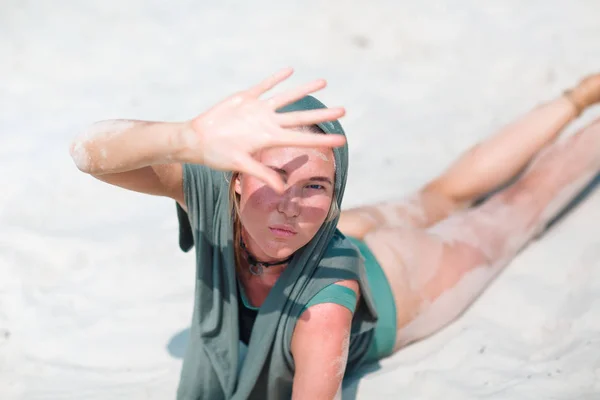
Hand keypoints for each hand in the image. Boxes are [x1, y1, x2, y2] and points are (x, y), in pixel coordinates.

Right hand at [185, 67, 345, 192]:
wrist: (197, 139)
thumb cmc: (217, 155)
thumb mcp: (241, 165)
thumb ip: (262, 174)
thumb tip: (282, 189)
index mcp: (270, 138)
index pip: (303, 138)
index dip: (322, 140)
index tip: (342, 141)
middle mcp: (268, 123)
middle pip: (301, 116)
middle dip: (322, 113)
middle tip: (343, 110)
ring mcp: (258, 110)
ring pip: (287, 97)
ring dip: (304, 89)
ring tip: (323, 81)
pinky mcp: (245, 98)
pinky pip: (264, 86)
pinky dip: (276, 78)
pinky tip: (289, 71)